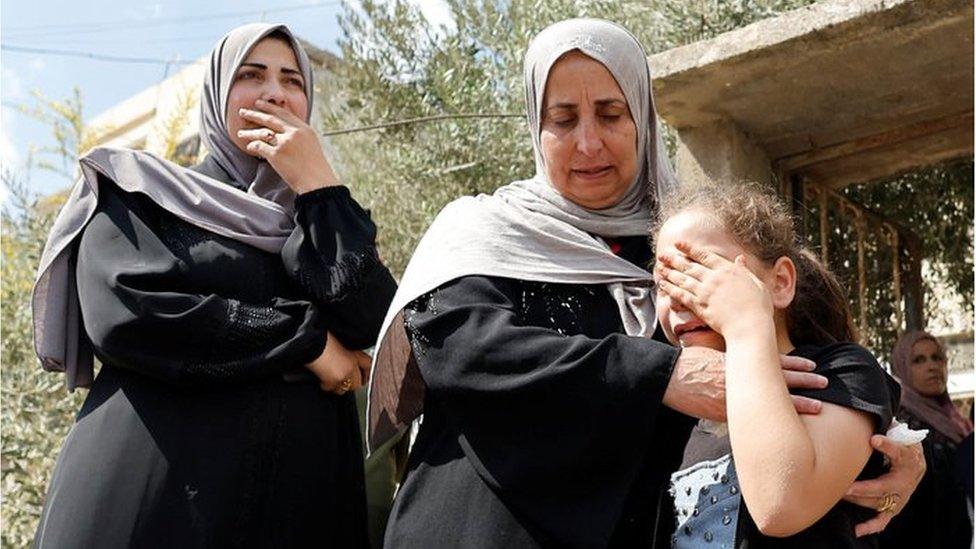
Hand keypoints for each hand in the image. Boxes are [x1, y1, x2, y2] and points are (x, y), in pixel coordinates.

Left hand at [238, 99, 338, 192]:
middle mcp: (294, 133)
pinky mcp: (276, 155)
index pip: (284, 113)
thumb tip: (283, 130)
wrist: (318, 183)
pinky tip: (249, 147)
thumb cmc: (315, 169)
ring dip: (249, 132)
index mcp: (304, 129)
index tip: (259, 104)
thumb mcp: (312, 144)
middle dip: (254, 114)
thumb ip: (299, 135)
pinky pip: (259, 146)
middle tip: (243, 112)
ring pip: (262, 132)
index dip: (269, 108)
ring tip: (241, 133)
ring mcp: (284, 143)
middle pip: (270, 119)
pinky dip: (252, 146)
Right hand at [305, 331, 372, 394]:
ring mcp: (342, 375)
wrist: (311, 342)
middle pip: (357, 383)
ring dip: (339, 386)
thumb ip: (349, 353)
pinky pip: (331, 389)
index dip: (367, 373)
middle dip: (351, 383)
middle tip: (344, 380)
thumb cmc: (323, 338)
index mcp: (356, 354)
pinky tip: (322, 378)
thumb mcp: (342, 342)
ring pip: (344, 389)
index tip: (365, 376)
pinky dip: (326, 385)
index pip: (369, 366)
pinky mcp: (331, 382)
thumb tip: (348, 359)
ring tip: (332, 379)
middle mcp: (351, 366)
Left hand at [656, 241, 771, 338]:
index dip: (689, 248)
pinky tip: (663, 285)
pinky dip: (670, 289)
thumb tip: (740, 259)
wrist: (750, 326)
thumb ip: (745, 270)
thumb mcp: (756, 283)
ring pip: (682, 279)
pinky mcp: (699, 306)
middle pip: (689, 266)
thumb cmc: (758, 307)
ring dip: (669, 272)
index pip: (704, 255)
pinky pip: (681, 295)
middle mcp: (714, 279)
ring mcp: (705, 292)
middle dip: (673, 259)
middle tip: (662, 254)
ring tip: (659, 267)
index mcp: (727, 270)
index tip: (678, 243)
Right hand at [663, 347, 825, 420]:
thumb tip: (739, 354)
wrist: (669, 377)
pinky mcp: (730, 414)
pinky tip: (791, 430)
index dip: (795, 363)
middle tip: (826, 383)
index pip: (774, 361)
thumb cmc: (686, 363)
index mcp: (741, 361)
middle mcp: (744, 378)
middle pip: (781, 379)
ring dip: (799, 403)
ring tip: (820, 407)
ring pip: (776, 402)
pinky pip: (758, 420)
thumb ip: (729, 355)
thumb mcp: (710, 350)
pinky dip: (777, 423)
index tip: (812, 363)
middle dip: (805, 381)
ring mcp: (739, 398)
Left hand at [843, 435, 925, 536]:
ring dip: (858, 500)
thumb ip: (886, 425)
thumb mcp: (897, 431)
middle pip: (884, 486)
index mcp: (908, 458)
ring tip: (838, 494)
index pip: (899, 452)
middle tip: (843, 486)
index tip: (874, 438)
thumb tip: (867, 409)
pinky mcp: (894, 507)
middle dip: (863, 487)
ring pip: (878, 502)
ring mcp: (900, 496)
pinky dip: (872, 526)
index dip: (888, 445)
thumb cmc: (900, 443)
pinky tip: (858, 530)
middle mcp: (906, 481)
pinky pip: (884, 520)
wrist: (916, 461)